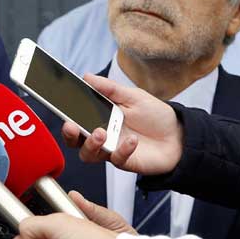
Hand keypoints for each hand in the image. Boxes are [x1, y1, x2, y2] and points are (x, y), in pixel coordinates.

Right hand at [60, 74, 182, 175]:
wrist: (180, 135)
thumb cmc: (155, 115)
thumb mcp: (132, 96)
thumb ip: (109, 89)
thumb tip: (86, 76)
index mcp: (99, 118)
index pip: (75, 118)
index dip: (64, 115)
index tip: (59, 107)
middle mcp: (101, 135)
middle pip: (74, 140)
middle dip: (69, 134)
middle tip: (72, 126)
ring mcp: (111, 150)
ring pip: (88, 154)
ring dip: (91, 144)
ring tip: (101, 133)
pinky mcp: (125, 162)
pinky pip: (116, 159)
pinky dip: (122, 150)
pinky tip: (133, 141)